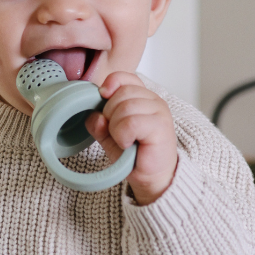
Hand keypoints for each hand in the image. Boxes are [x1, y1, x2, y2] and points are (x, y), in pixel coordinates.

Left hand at [85, 73, 177, 204]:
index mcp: (141, 97)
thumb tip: (93, 115)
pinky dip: (123, 135)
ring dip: (116, 128)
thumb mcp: (110, 136)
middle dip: (110, 114)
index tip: (102, 98)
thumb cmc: (134, 154)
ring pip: (124, 107)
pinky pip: (131, 122)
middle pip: (120, 93)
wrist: (152, 177)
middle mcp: (153, 100)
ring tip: (124, 140)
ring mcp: (159, 111)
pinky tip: (129, 144)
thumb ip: (99, 124)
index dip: (110, 85)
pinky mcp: (161, 125)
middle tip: (117, 132)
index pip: (124, 77)